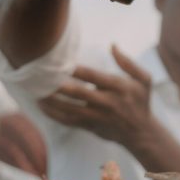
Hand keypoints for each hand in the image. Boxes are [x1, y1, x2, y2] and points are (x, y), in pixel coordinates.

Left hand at [38, 45, 157, 147]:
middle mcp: (107, 102)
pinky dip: (53, 114)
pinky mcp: (90, 127)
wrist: (141, 133)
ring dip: (50, 100)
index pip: (92, 76)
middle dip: (57, 84)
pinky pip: (67, 121)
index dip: (74, 69)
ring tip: (35, 89)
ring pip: (69, 108)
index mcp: (118, 87)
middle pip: (77, 92)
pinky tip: (41, 105)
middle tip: (40, 75)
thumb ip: (128, 62)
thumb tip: (112, 45)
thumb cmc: (141, 101)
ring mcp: (97, 116)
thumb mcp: (144, 79)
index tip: (58, 60)